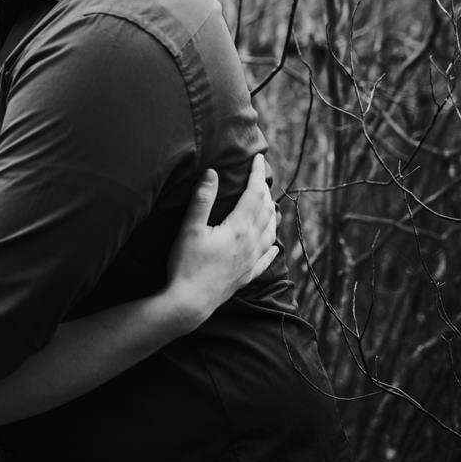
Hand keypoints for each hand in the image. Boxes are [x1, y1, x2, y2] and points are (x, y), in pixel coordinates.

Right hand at [160, 155, 278, 331]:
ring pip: (270, 233)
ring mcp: (250, 261)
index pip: (254, 194)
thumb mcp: (189, 229)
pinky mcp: (246, 276)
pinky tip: (275, 247)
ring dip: (271, 215)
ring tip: (270, 204)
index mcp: (238, 228)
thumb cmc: (185, 264)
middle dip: (264, 191)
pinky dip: (272, 249)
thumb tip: (213, 172)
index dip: (257, 174)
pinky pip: (266, 260)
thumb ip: (202, 199)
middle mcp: (250, 244)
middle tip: (260, 176)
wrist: (189, 303)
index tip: (258, 158)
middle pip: (265, 211)